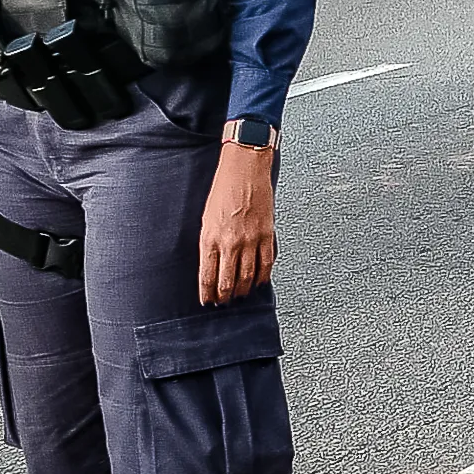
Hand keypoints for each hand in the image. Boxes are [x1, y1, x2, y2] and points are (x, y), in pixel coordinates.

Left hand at [199, 144, 276, 305]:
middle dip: (225, 296)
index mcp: (210, 238)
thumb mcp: (206, 218)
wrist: (245, 170)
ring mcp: (250, 240)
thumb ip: (209, 242)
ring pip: (247, 276)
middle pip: (227, 280)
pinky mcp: (267, 235)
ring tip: (240, 296)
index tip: (208, 301)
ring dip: (242, 290)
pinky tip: (258, 282)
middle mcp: (230, 242)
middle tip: (224, 303)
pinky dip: (262, 276)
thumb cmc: (224, 190)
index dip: (208, 293)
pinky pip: (266, 263)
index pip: (208, 276)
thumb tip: (212, 263)